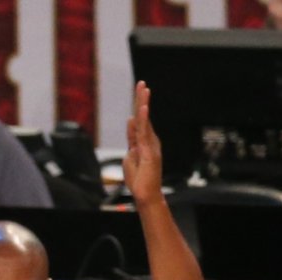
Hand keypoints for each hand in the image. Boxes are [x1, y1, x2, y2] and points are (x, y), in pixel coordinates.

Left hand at [121, 79, 163, 206]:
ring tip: (144, 89)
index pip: (140, 120)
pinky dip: (144, 120)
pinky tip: (143, 109)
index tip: (139, 90)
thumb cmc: (139, 178)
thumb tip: (130, 121)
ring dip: (143, 104)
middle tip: (141, 83)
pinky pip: (145, 134)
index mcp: (144, 141)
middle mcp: (150, 140)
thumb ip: (131, 138)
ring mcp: (150, 145)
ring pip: (145, 121)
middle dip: (142, 99)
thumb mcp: (130, 155)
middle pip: (144, 116)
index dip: (139, 105)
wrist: (145, 194)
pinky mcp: (148, 152)